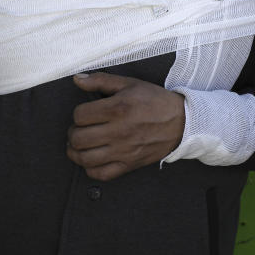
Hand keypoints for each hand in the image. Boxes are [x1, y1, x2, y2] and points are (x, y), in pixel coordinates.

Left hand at [67, 72, 184, 180]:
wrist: (181, 122)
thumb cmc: (154, 101)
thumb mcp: (129, 84)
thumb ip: (101, 80)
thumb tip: (77, 79)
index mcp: (117, 109)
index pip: (80, 115)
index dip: (78, 113)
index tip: (85, 113)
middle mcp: (118, 132)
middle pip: (78, 138)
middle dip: (74, 132)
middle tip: (79, 129)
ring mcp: (123, 151)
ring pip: (85, 159)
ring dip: (76, 152)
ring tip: (79, 145)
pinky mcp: (129, 165)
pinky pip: (101, 174)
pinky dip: (90, 169)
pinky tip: (92, 159)